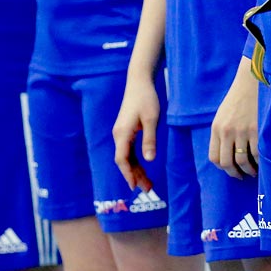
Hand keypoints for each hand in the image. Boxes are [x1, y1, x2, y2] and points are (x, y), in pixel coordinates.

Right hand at [112, 75, 160, 191]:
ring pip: (126, 156)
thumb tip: (149, 160)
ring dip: (135, 170)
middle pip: (124, 161)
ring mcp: (121, 132)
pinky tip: (143, 167)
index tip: (135, 187)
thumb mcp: (151, 119)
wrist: (139, 82)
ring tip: (147, 183)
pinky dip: (135, 161)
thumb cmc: (146, 98)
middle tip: (148, 188)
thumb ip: (150, 139)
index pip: (122, 159)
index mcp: (123, 133)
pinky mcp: (126, 130)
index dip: (128, 174)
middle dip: (134, 175)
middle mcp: (119, 134)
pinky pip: (128, 150)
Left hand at [209, 61, 259, 178]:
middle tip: (242, 175)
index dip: (223, 168)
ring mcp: (242, 131)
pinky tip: (262, 162)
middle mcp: (227, 131)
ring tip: (253, 171)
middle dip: (235, 173)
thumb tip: (227, 156)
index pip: (214, 157)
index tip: (231, 170)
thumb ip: (222, 133)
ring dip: (249, 170)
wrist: (252, 81)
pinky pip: (257, 154)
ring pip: (243, 161)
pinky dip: (260, 162)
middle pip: (227, 163)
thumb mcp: (223, 115)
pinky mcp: (257, 130)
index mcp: (216, 128)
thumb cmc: (239, 98)